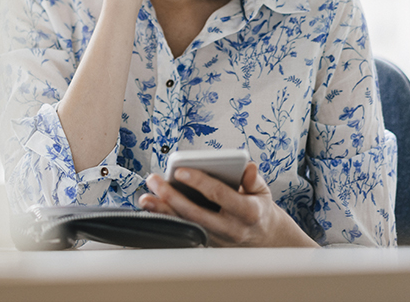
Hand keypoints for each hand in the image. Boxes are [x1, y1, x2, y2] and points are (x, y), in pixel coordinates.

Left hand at [138, 163, 317, 247]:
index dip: (199, 182)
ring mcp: (217, 239)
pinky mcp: (206, 243)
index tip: (180, 170)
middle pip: (196, 213)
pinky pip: (183, 230)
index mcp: (247, 212)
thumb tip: (248, 167)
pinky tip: (152, 208)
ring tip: (145, 198)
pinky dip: (167, 219)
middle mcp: (230, 229)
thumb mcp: (262, 191)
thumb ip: (253, 179)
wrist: (264, 237)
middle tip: (154, 180)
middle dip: (172, 197)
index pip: (219, 195)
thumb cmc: (257, 207)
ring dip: (163, 212)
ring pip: (186, 225)